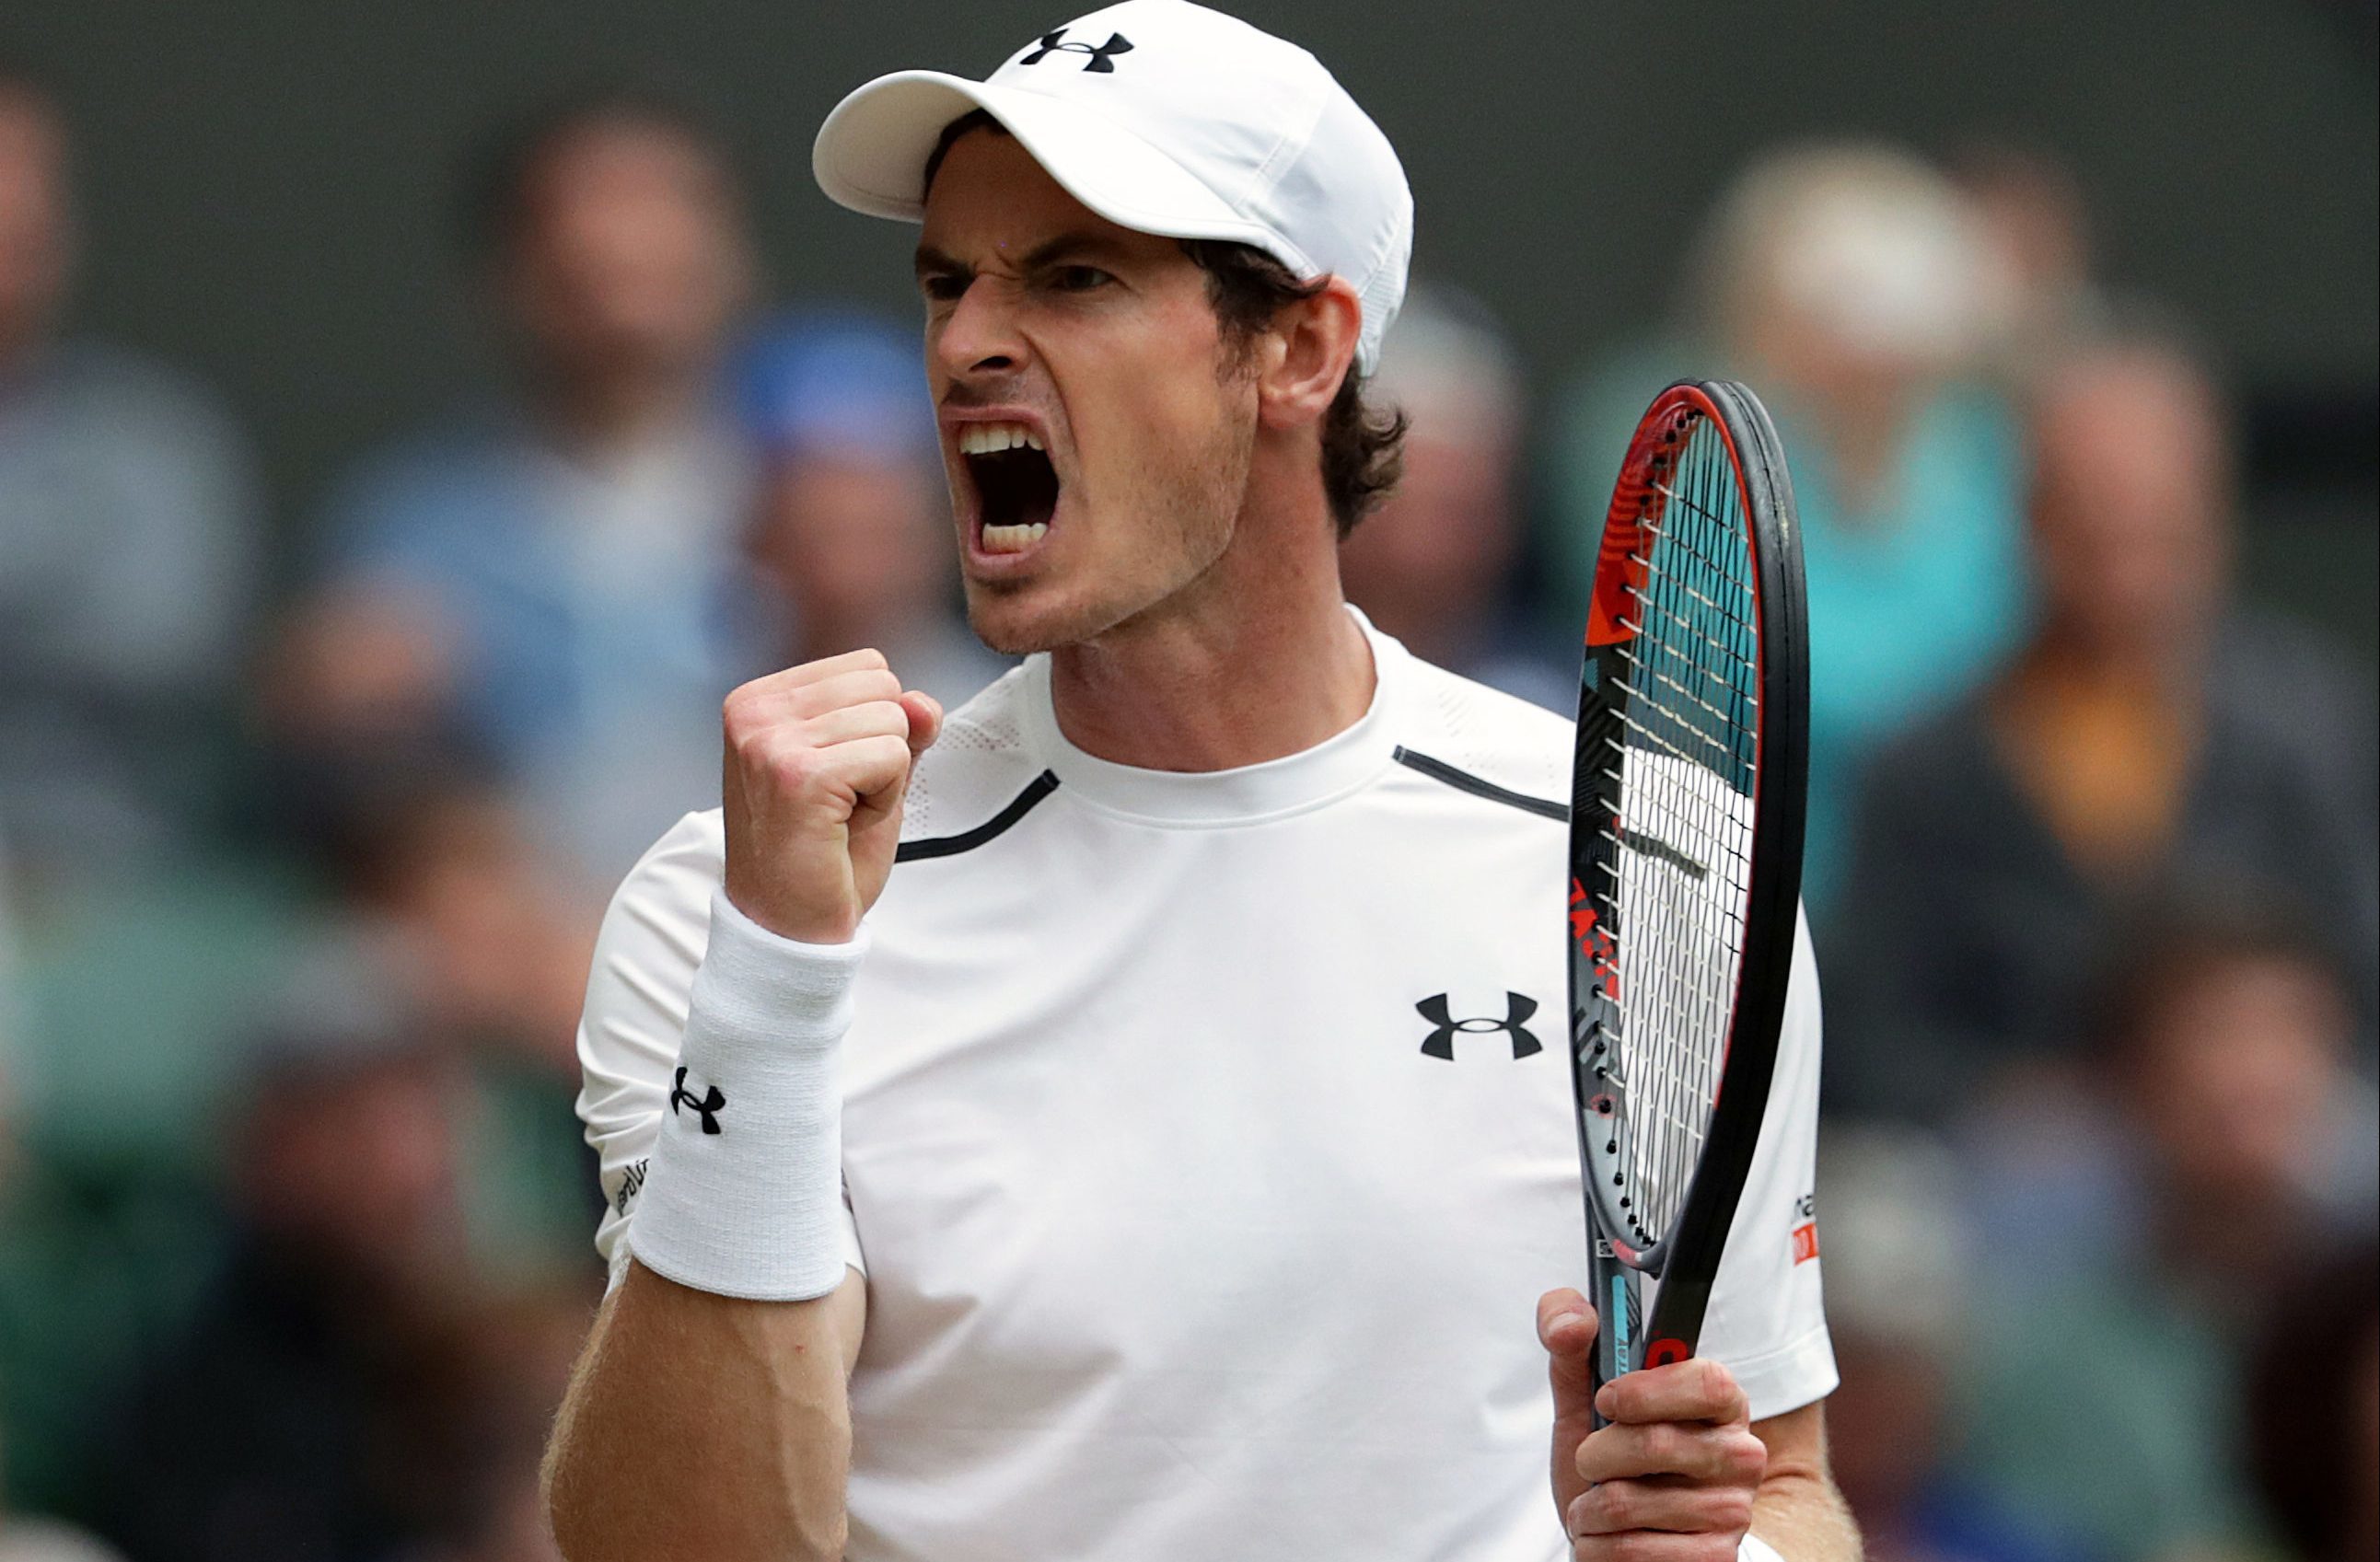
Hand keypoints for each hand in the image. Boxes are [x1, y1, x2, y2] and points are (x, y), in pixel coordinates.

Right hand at [721, 648, 942, 943]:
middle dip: (884, 750)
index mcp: (759, 699)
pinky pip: (893, 757)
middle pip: (885, 687)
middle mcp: (754, 711)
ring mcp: (770, 742)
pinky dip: (885, 799)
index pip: (870, 667)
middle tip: (840, 803)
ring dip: (885, 778)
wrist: (790, 927)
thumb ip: (901, 726)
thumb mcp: (870, 771)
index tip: (835, 779)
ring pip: (893, 721)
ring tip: (839, 816)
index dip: (874, 729)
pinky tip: (844, 827)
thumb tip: (923, 702)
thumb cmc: (825, 851)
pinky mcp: (799, 776)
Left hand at [1538, 1288, 1768, 1561]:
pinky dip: (1597, 1546)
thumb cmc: (1612, 1460)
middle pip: (1653, 1442)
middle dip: (1595, 1453)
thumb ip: (1571, 1345)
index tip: (1605, 1399)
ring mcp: (1732, 1513)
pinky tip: (1610, 1538)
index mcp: (1719, 1403)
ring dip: (1588, 1507)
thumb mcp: (1585, 1401)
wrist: (1624, 1536)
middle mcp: (1740, 1455)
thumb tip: (1573, 1319)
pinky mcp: (1714, 1560)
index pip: (1706, 1381)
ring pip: (1627, 1502)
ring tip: (1597, 1505)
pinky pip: (1630, 1551)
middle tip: (1589, 1460)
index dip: (1646, 1389)